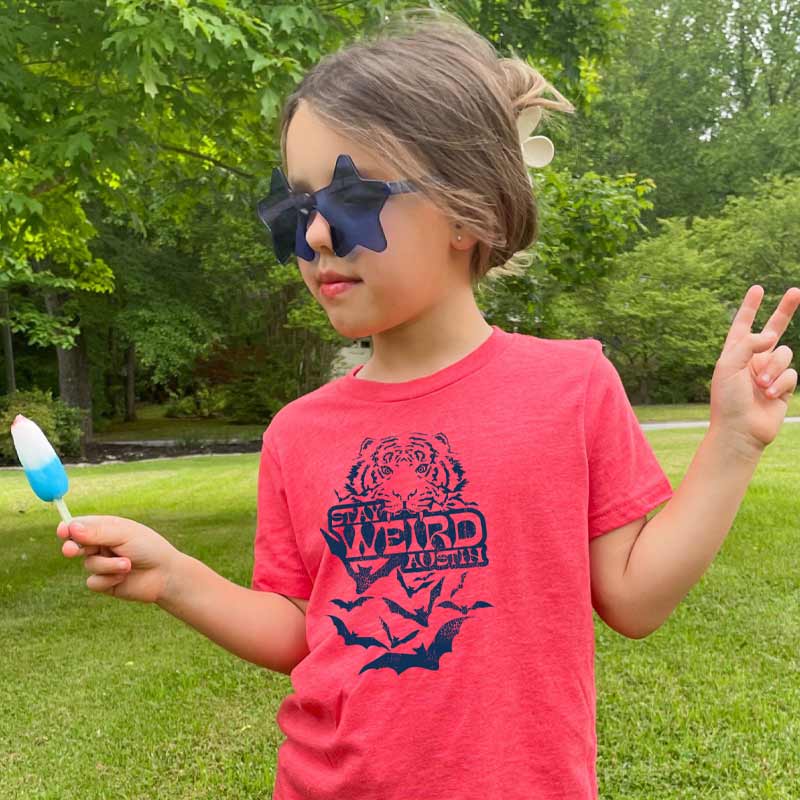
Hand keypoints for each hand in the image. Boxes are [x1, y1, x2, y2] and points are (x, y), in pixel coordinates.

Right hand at [56, 515, 182, 603]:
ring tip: (127, 564)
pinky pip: (93, 582)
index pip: (81, 525)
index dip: (69, 528)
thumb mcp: (125, 536)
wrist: (166, 575)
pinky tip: (124, 578)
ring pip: (88, 564)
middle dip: (73, 547)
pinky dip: (108, 580)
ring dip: (107, 565)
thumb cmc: (149, 549)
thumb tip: (71, 527)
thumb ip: (98, 533)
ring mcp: (103, 563)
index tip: (62, 531)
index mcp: (108, 528)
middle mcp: (102, 545)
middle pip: (76, 545)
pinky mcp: (105, 582)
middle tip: (71, 550)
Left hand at [710, 284, 799, 456]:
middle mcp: (753, 359)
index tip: (757, 289)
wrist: (739, 430)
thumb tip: (771, 335)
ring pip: (784, 354)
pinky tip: (769, 396)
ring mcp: (769, 371)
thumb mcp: (728, 366)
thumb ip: (748, 344)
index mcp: (734, 353)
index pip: (742, 324)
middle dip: (785, 310)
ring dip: (774, 369)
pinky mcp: (783, 386)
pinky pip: (792, 373)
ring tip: (761, 387)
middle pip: (773, 328)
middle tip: (795, 291)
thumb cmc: (727, 400)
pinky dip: (781, 383)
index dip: (749, 307)